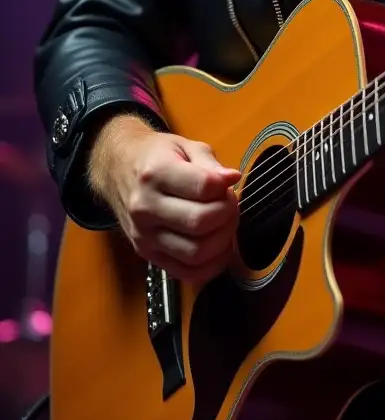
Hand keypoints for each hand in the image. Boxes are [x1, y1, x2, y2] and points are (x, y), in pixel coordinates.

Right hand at [89, 115, 239, 284]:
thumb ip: (210, 163)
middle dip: (227, 214)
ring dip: (222, 241)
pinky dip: (211, 265)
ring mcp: (144, 235)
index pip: (203, 187)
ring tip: (222, 224)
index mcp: (156, 173)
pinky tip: (217, 247)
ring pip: (196, 252)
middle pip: (200, 222)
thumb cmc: (154, 156)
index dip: (225, 187)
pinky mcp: (147, 254)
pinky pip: (187, 273)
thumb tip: (232, 179)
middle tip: (228, 204)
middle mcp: (145, 207)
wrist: (116, 169)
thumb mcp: (184, 146)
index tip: (227, 183)